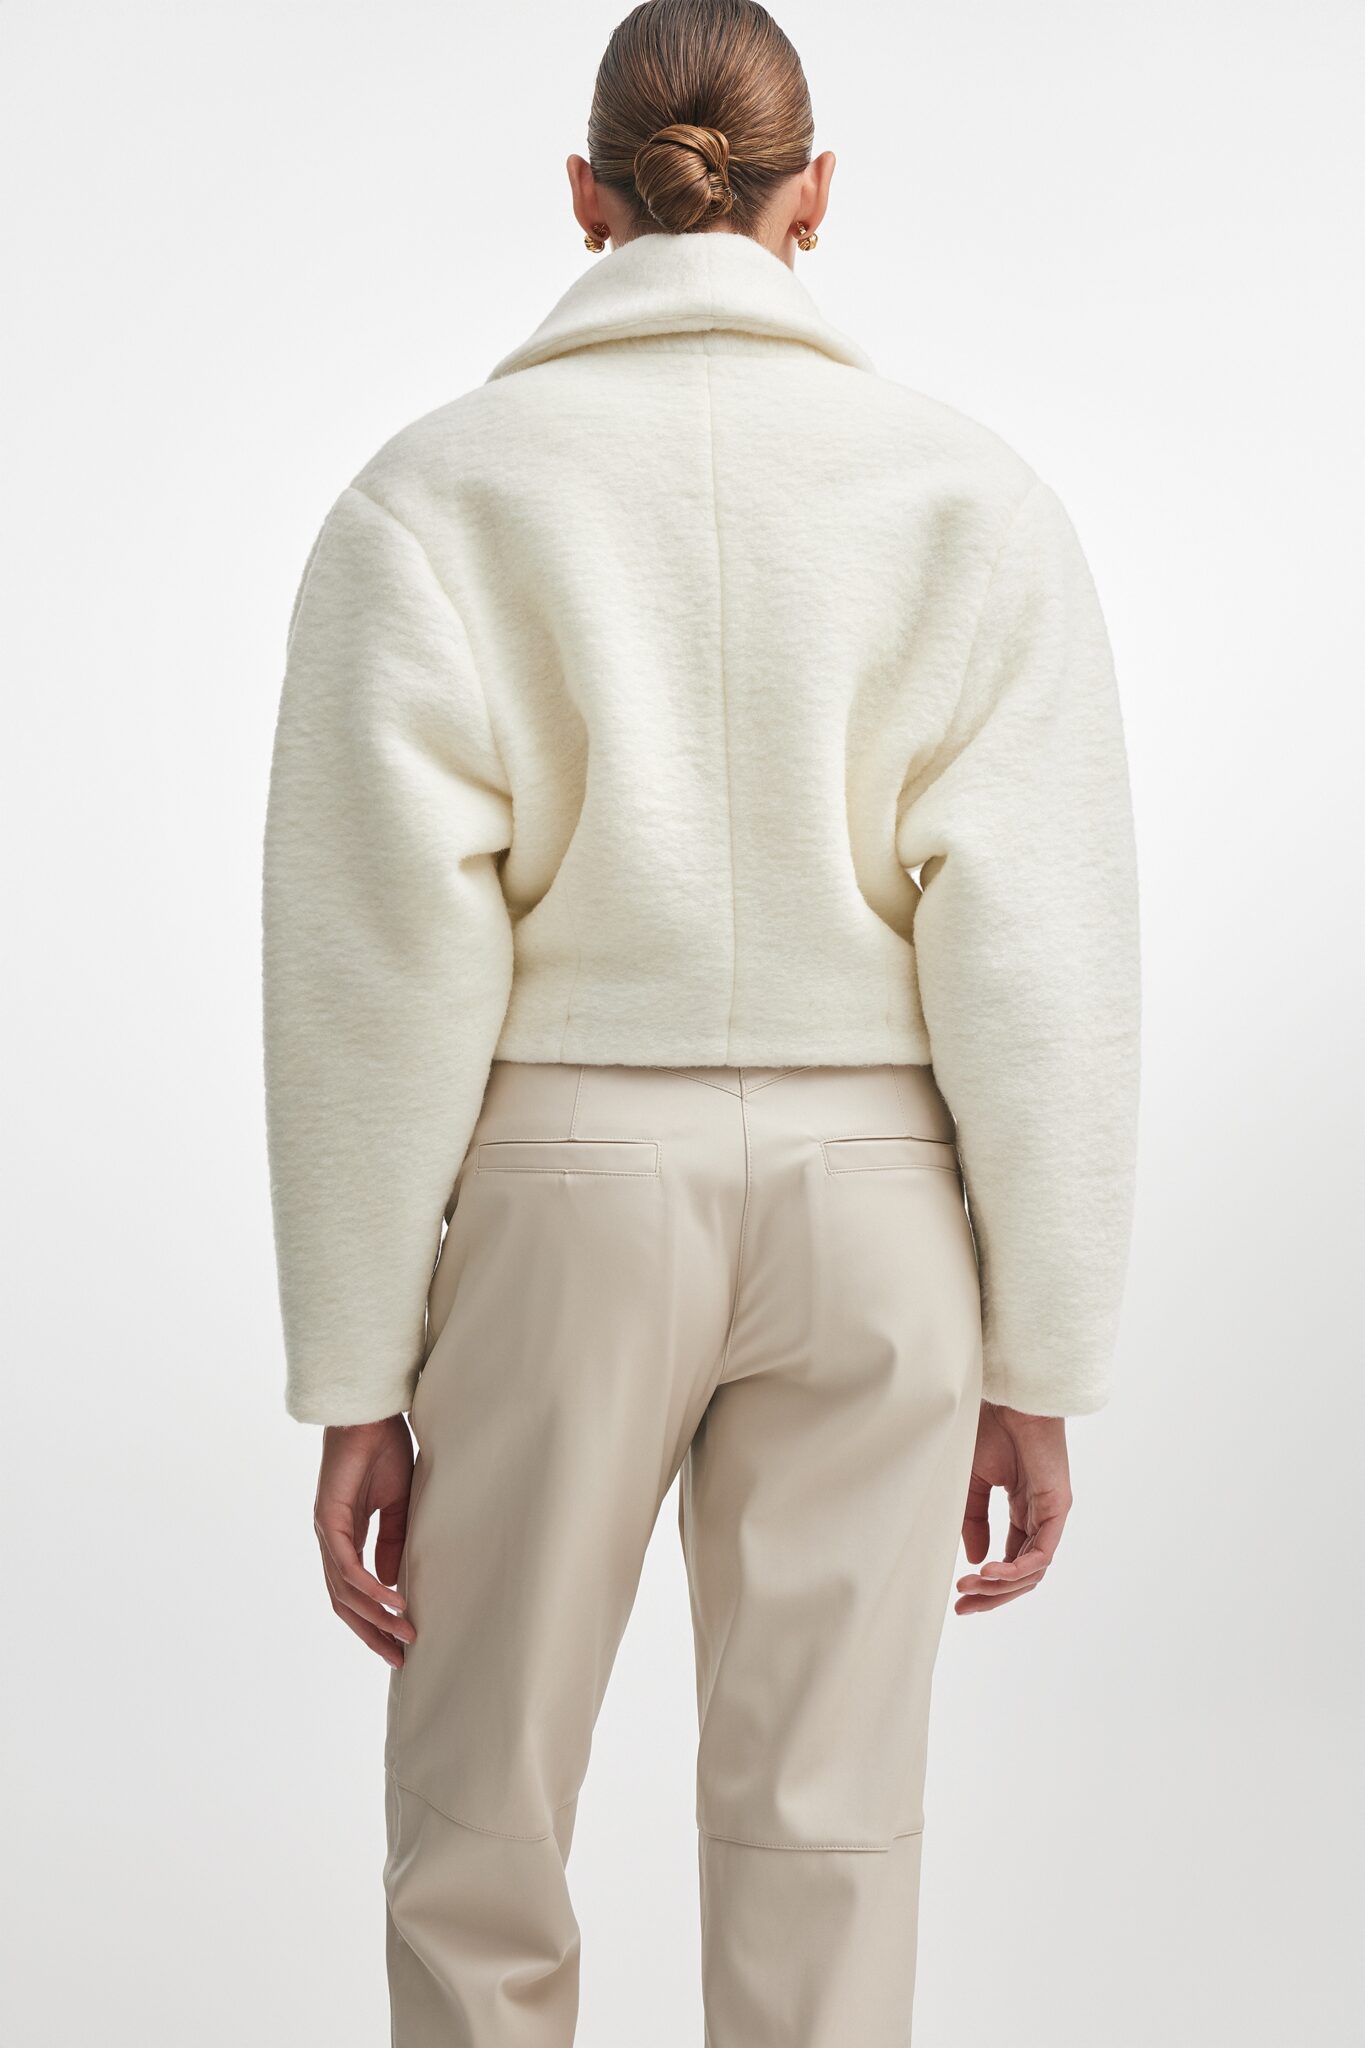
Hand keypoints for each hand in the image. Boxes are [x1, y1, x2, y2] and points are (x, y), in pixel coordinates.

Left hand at [314, 1417, 417, 1666]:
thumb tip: (394, 1585)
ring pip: (344, 1591)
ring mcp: (327, 1531)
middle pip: (344, 1603)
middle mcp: (331, 1540)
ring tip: (403, 1633)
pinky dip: (369, 1588)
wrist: (371, 1415)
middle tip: (399, 1657)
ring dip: (374, 1617)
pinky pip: (347, 1566)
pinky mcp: (328, 1519)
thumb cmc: (383, 1452)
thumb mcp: (398, 1507)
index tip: (400, 1642)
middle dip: (371, 1632)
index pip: (353, 1592)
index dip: (374, 1620)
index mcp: (345, 1538)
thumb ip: (393, 1544)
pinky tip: (392, 1602)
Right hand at [955, 1401, 1071, 1615]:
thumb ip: (974, 1520)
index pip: (1010, 1559)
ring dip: (1000, 1586)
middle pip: (1023, 1573)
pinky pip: (1041, 1553)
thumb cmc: (990, 1427)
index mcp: (1021, 1509)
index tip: (957, 1597)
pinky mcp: (1058, 1507)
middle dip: (993, 1596)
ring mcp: (1050, 1514)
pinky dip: (1016, 1569)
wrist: (1008, 1396)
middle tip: (963, 1607)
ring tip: (970, 1587)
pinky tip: (989, 1572)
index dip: (987, 1584)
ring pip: (1032, 1570)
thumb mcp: (971, 1482)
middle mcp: (1039, 1516)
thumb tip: (976, 1561)